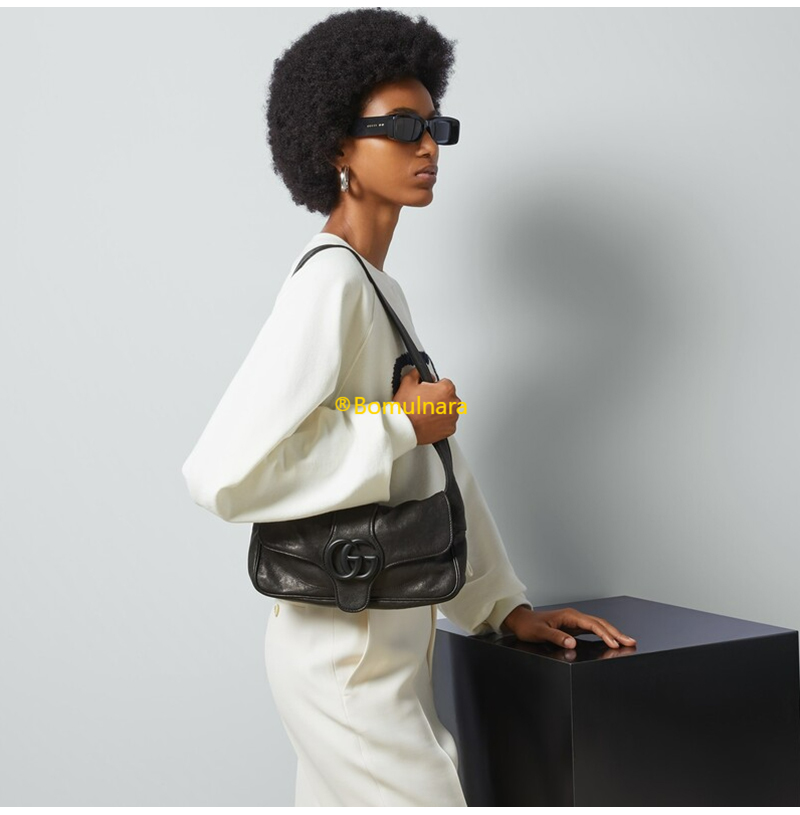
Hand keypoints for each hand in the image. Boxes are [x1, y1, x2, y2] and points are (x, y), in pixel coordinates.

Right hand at [392, 368, 462, 445]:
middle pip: (449, 397)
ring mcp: (452, 417)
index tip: (428, 391)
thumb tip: (419, 372)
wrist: (404, 428)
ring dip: (441, 410)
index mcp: (446, 389)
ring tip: (426, 413)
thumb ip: (417, 373)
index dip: (435, 387)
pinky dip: (441, 423)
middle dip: (439, 398)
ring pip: (449, 410)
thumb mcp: (407, 383)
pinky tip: (429, 421)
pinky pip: (448, 423)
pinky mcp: (450, 429)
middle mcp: (453, 403)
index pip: (445, 383)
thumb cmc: (407, 409)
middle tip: (425, 402)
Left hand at [502, 605, 636, 649]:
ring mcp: (575, 621)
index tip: (615, 643)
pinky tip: (611, 639)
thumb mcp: (540, 632)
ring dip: (613, 632)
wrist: (521, 621)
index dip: (605, 634)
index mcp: (569, 616)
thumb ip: (556, 637)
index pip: (592, 624)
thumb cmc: (529, 626)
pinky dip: (604, 634)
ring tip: (627, 640)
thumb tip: (572, 643)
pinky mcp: (574, 627)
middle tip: (631, 641)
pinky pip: (593, 629)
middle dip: (616, 632)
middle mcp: (574, 616)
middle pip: (600, 623)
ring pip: (599, 625)